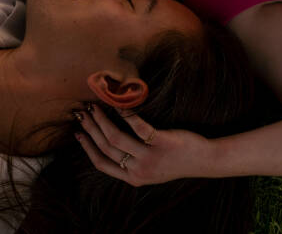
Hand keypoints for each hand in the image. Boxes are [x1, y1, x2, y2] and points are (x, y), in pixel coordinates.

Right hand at [74, 104, 212, 186]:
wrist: (203, 160)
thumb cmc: (175, 161)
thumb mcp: (149, 170)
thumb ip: (131, 162)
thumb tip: (109, 143)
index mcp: (132, 178)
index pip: (101, 163)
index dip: (87, 147)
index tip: (77, 132)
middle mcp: (139, 170)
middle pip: (105, 147)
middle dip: (90, 128)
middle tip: (82, 112)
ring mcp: (150, 157)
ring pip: (116, 137)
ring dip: (102, 119)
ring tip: (96, 106)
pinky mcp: (162, 142)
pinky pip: (139, 126)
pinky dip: (127, 113)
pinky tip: (120, 104)